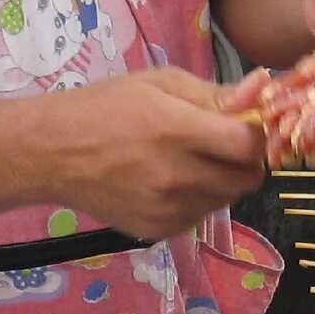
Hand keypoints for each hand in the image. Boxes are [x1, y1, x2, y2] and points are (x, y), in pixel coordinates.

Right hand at [40, 68, 268, 243]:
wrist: (53, 153)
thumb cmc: (106, 107)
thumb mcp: (159, 83)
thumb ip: (214, 92)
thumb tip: (262, 89)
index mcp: (177, 130)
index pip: (250, 145)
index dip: (255, 134)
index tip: (242, 126)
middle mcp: (176, 176)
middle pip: (247, 179)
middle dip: (243, 161)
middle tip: (219, 145)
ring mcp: (168, 209)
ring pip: (225, 199)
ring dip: (220, 181)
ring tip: (188, 161)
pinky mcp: (158, 230)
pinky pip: (200, 217)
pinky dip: (196, 201)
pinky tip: (169, 182)